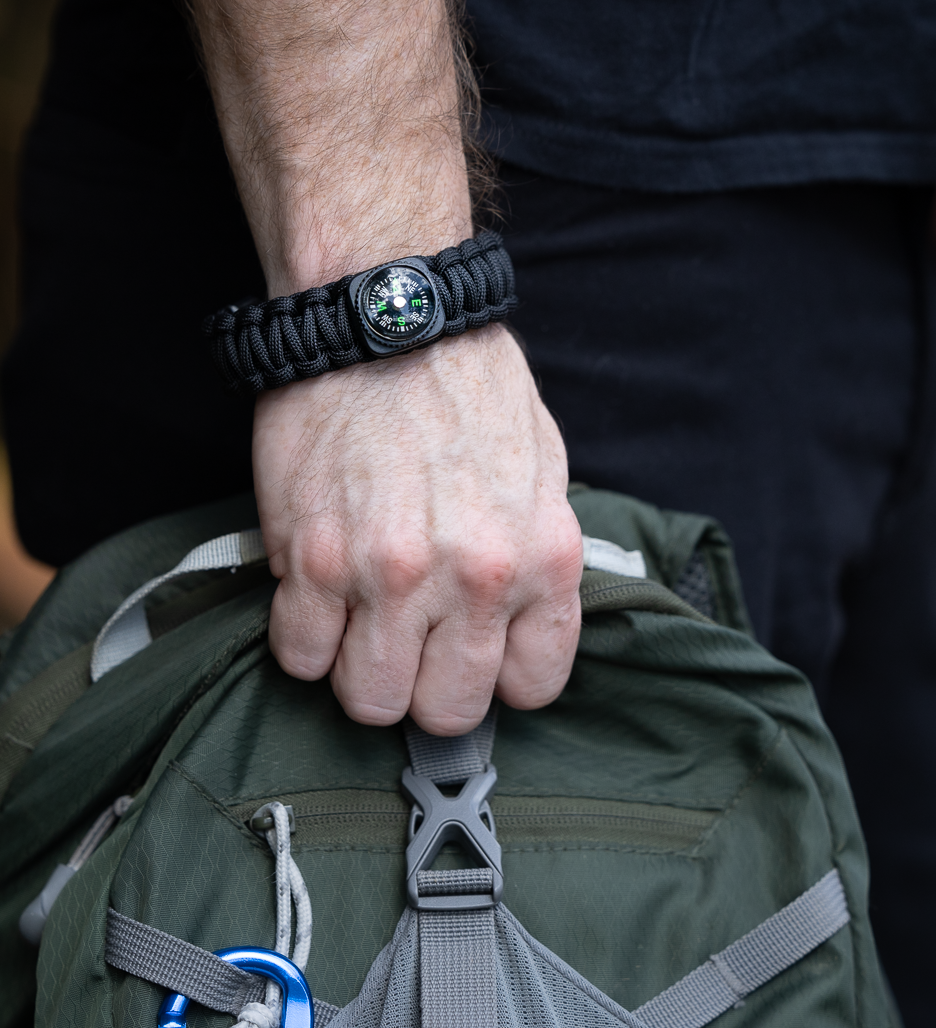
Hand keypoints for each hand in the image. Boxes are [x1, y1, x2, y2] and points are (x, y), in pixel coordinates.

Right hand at [253, 324, 582, 734]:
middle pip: (447, 710)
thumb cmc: (468, 386)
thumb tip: (519, 625)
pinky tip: (319, 596)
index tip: (476, 656)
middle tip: (412, 645)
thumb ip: (538, 558)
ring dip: (363, 672)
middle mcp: (475, 578)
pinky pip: (300, 657)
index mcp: (543, 558)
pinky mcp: (315, 561)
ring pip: (370, 700)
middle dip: (428, 688)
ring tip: (362, 624)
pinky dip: (305, 639)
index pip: (533, 685)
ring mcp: (392, 575)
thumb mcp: (544, 468)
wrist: (387, 317)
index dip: (500, 679)